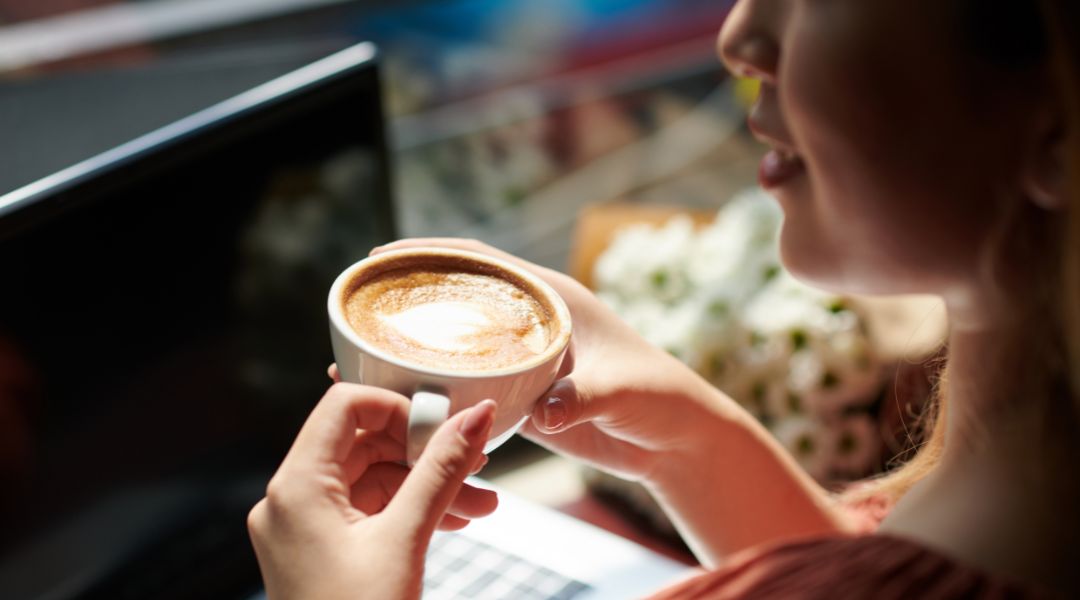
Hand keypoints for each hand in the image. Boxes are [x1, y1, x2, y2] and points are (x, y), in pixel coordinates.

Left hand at [247, 384, 497, 599]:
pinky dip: (408, 511)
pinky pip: (367, 511)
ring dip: (426, 485)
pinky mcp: (317, 551)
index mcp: (296, 488)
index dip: (399, 408)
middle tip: (476, 464)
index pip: (344, 406)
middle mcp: (289, 500)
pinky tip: (454, 520)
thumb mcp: (406, 540)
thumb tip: (476, 417)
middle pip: (361, 442)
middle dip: (424, 453)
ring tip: (480, 504)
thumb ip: (441, 471)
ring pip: (371, 479)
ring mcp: (301, 528)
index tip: (443, 427)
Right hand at [372, 239, 846, 565]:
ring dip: (412, 347)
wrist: (675, 439)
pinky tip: (399, 402)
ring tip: (357, 359)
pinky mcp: (522, 393)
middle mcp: (533, 320)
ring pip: (456, 342)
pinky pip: (468, 382)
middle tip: (352, 310)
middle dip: (406, 299)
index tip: (382, 255)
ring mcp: (524, 357)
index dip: (430, 253)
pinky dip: (434, 387)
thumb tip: (542, 413)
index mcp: (554, 298)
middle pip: (457, 297)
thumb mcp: (621, 391)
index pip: (482, 260)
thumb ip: (583, 397)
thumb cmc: (660, 399)